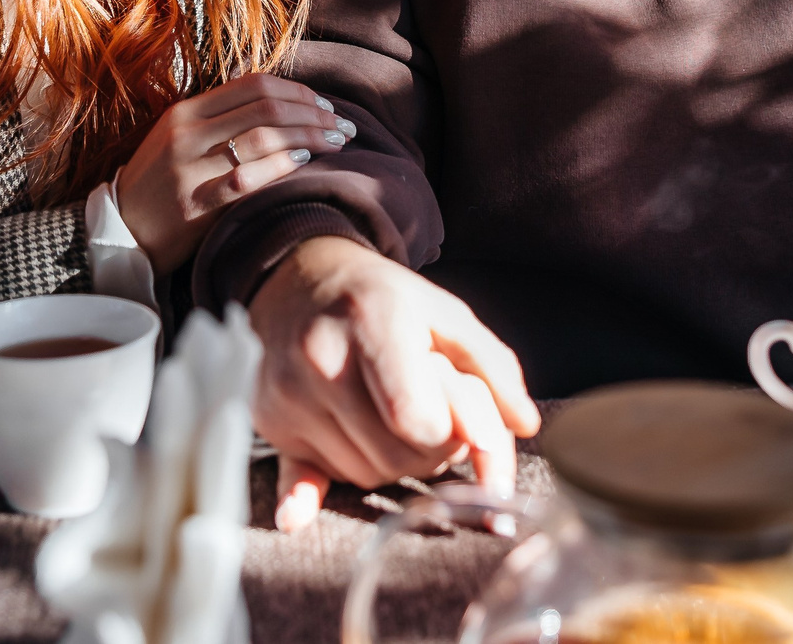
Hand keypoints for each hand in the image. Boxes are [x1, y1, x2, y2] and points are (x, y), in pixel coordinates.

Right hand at [112, 72, 354, 272]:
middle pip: (265, 109)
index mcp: (185, 112)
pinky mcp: (197, 204)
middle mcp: (188, 135)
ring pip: (263, 138)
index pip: (252, 85)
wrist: (121, 229)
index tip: (324, 104)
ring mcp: (191, 169)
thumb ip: (217, 116)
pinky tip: (306, 162)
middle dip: (313, 114)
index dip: (296, 91)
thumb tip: (276, 99)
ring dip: (309, 137)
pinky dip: (283, 166)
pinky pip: (249, 178)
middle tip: (342, 125)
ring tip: (336, 142)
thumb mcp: (176, 136)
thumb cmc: (158, 182)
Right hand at [248, 236, 538, 531]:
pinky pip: (303, 479)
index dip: (448, 435)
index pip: (417, 420)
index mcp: (373, 320)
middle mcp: (321, 357)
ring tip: (389, 418)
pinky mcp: (268, 419)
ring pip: (360, 476)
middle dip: (426, 453)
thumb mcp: (446, 313)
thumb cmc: (384, 299)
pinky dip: (308, 495)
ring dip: (389, 463)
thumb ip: (494, 367)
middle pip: (393, 457)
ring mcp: (287, 391)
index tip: (453, 420)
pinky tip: (299, 514)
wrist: (301, 278)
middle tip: (428, 420)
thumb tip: (525, 426)